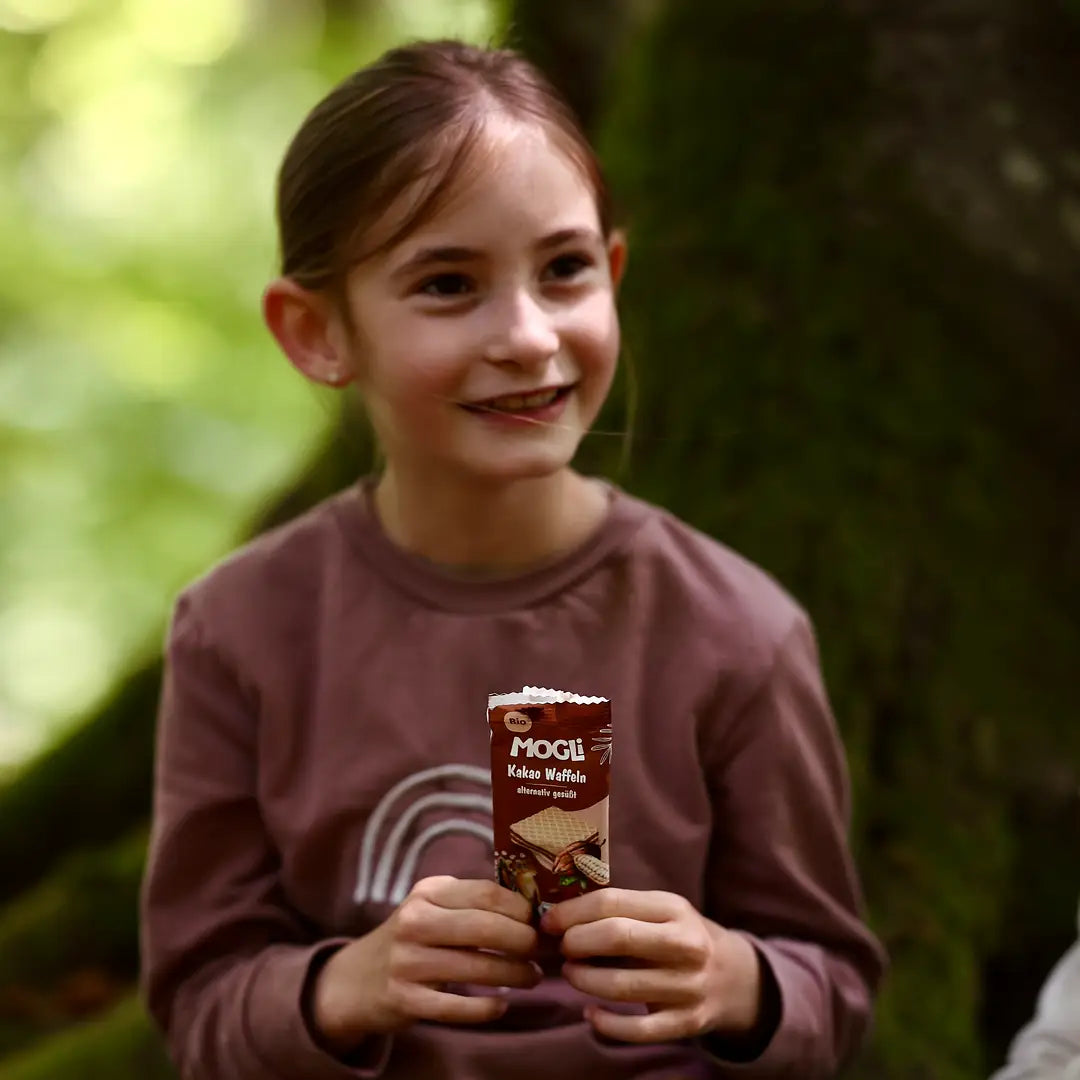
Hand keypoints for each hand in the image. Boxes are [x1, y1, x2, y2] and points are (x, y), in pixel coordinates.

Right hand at [312, 876, 539, 1052]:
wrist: (355, 980)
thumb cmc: (411, 938)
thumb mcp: (432, 907)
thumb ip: (471, 903)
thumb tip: (531, 909)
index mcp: (428, 892)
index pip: (485, 893)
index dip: (520, 908)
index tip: (539, 921)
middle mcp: (415, 921)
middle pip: (484, 927)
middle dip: (523, 941)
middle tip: (541, 951)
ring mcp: (407, 962)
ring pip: (475, 968)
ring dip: (514, 974)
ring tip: (532, 977)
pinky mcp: (404, 999)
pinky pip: (456, 1007)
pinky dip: (485, 1008)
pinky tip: (502, 1005)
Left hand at [541, 889, 761, 1043]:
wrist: (733, 977)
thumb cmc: (679, 936)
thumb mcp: (661, 910)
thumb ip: (620, 910)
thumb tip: (559, 915)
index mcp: (674, 908)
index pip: (613, 903)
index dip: (573, 912)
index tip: (548, 922)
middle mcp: (685, 944)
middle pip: (618, 938)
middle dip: (577, 942)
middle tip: (561, 948)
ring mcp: (688, 986)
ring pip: (622, 986)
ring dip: (584, 980)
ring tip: (570, 973)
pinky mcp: (686, 1023)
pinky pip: (637, 1031)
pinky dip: (606, 1024)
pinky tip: (590, 1013)